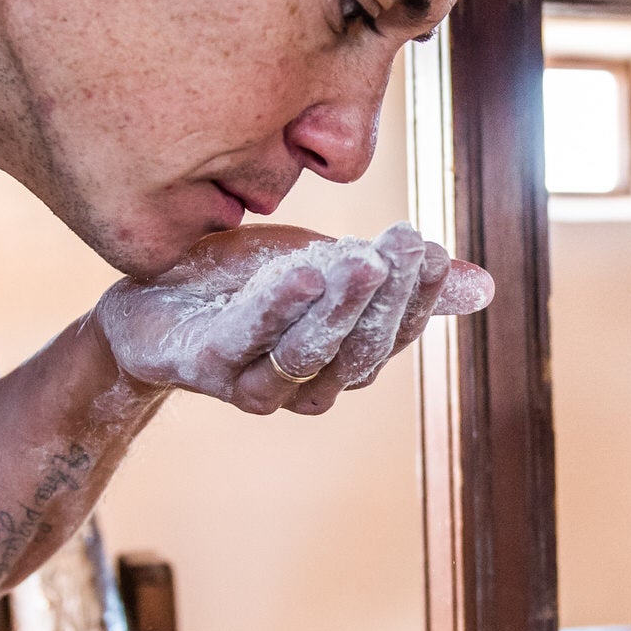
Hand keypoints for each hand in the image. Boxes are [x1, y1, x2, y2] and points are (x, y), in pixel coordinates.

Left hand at [94, 224, 494, 415]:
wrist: (146, 295)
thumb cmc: (242, 284)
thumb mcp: (329, 269)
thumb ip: (394, 279)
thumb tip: (484, 286)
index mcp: (340, 365)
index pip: (393, 337)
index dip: (418, 299)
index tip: (434, 250)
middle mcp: (304, 386)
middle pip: (358, 351)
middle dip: (388, 299)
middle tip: (410, 244)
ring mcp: (252, 382)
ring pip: (308, 354)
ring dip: (342, 309)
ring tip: (368, 261)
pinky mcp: (204, 365)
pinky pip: (246, 339)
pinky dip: (276, 306)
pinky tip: (303, 269)